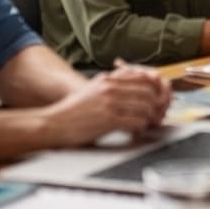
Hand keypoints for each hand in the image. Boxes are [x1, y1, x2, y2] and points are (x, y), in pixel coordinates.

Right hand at [41, 69, 170, 147]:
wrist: (52, 124)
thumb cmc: (72, 110)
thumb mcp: (92, 89)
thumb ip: (112, 85)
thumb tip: (135, 85)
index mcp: (108, 79)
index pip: (144, 77)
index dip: (155, 89)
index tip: (157, 99)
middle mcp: (110, 88)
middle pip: (148, 92)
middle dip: (157, 105)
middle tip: (157, 115)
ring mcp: (110, 103)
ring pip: (146, 107)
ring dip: (151, 117)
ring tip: (148, 124)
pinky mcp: (108, 120)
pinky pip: (137, 121)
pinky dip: (141, 127)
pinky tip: (137, 131)